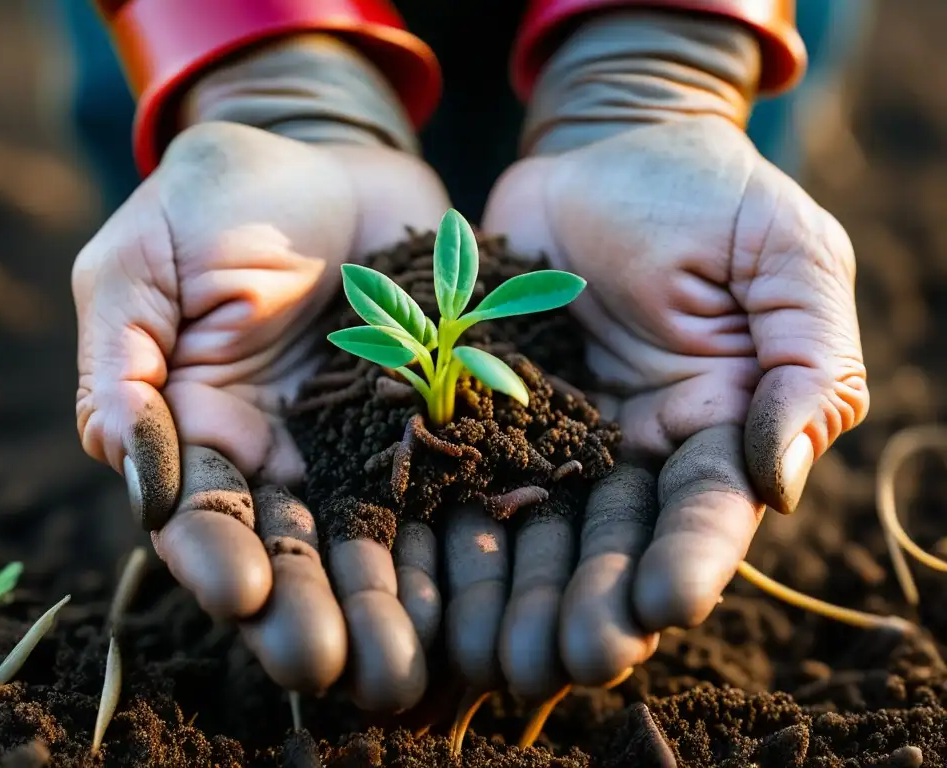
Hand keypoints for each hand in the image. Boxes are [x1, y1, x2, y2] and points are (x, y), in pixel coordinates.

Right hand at [72, 120, 449, 709]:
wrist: (331, 159)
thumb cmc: (218, 198)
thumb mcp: (142, 261)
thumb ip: (120, 357)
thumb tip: (115, 454)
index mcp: (196, 423)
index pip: (198, 512)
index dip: (214, 557)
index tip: (245, 595)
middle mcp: (277, 450)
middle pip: (286, 545)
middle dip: (302, 605)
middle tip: (327, 663)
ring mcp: (355, 439)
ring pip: (365, 532)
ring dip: (377, 595)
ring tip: (400, 655)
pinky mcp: (424, 415)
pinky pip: (438, 478)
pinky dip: (450, 527)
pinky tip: (469, 574)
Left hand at [479, 116, 867, 694]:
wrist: (605, 149)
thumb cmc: (708, 196)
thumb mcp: (786, 259)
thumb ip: (804, 363)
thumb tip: (777, 476)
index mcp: (718, 426)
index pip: (707, 511)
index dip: (688, 560)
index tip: (661, 604)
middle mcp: (634, 449)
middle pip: (613, 540)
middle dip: (592, 602)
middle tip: (563, 659)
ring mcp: (555, 433)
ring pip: (535, 523)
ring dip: (517, 586)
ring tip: (492, 646)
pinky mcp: (486, 405)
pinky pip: (464, 463)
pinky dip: (447, 514)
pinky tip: (424, 563)